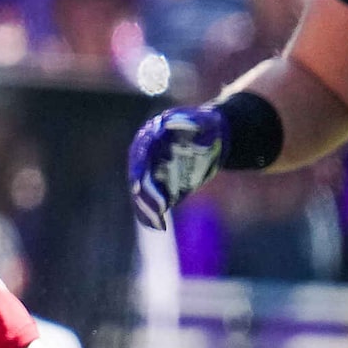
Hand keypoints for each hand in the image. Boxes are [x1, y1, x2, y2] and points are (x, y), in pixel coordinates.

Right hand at [128, 105, 227, 230]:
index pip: (140, 157)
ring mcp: (150, 173)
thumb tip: (183, 124)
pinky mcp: (159, 186)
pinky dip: (152, 215)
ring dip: (147, 209)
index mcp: (150, 138)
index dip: (138, 172)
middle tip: (157, 209)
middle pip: (139, 178)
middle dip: (145, 195)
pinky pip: (151, 202)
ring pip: (142, 194)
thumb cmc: (207, 127)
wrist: (209, 139)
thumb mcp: (205, 121)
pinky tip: (159, 226)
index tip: (139, 186)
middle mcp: (144, 157)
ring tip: (158, 224)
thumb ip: (194, 123)